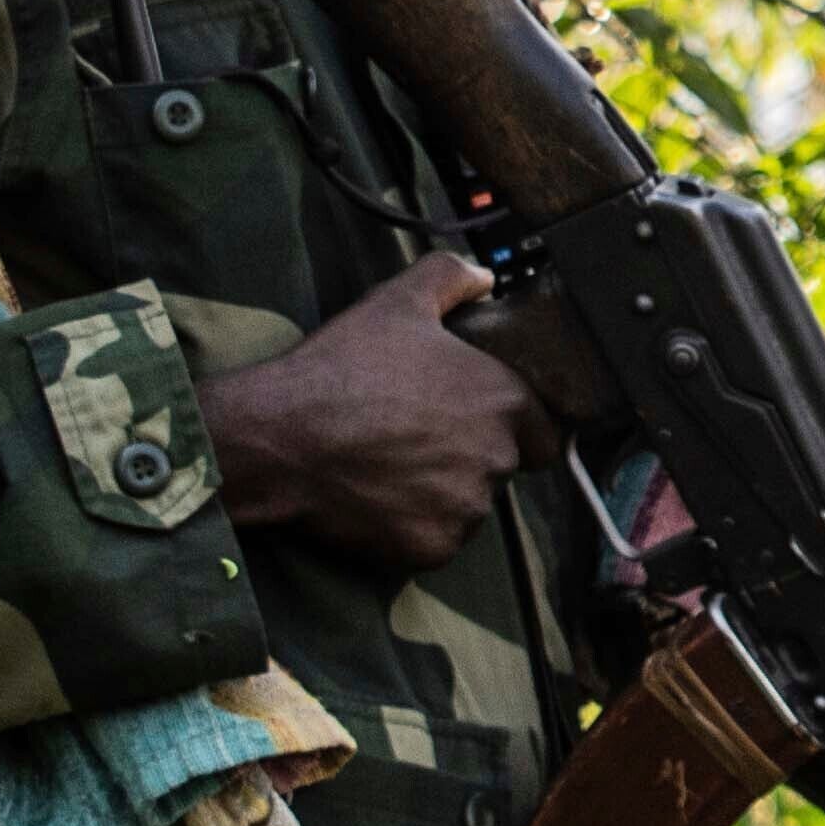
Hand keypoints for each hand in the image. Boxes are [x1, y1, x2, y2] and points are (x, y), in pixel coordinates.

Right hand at [211, 250, 557, 565]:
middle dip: (471, 455)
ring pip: (470, 504)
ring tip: (392, 465)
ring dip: (444, 492)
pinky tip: (378, 495)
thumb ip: (451, 278)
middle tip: (419, 438)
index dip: (515, 425)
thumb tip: (483, 278)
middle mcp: (496, 457)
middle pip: (503, 466)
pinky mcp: (433, 547)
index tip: (474, 421)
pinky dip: (415, 526)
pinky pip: (438, 539)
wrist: (279, 438)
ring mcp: (465, 508)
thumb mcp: (397, 301)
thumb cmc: (339, 369)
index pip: (545, 430)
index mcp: (502, 398)